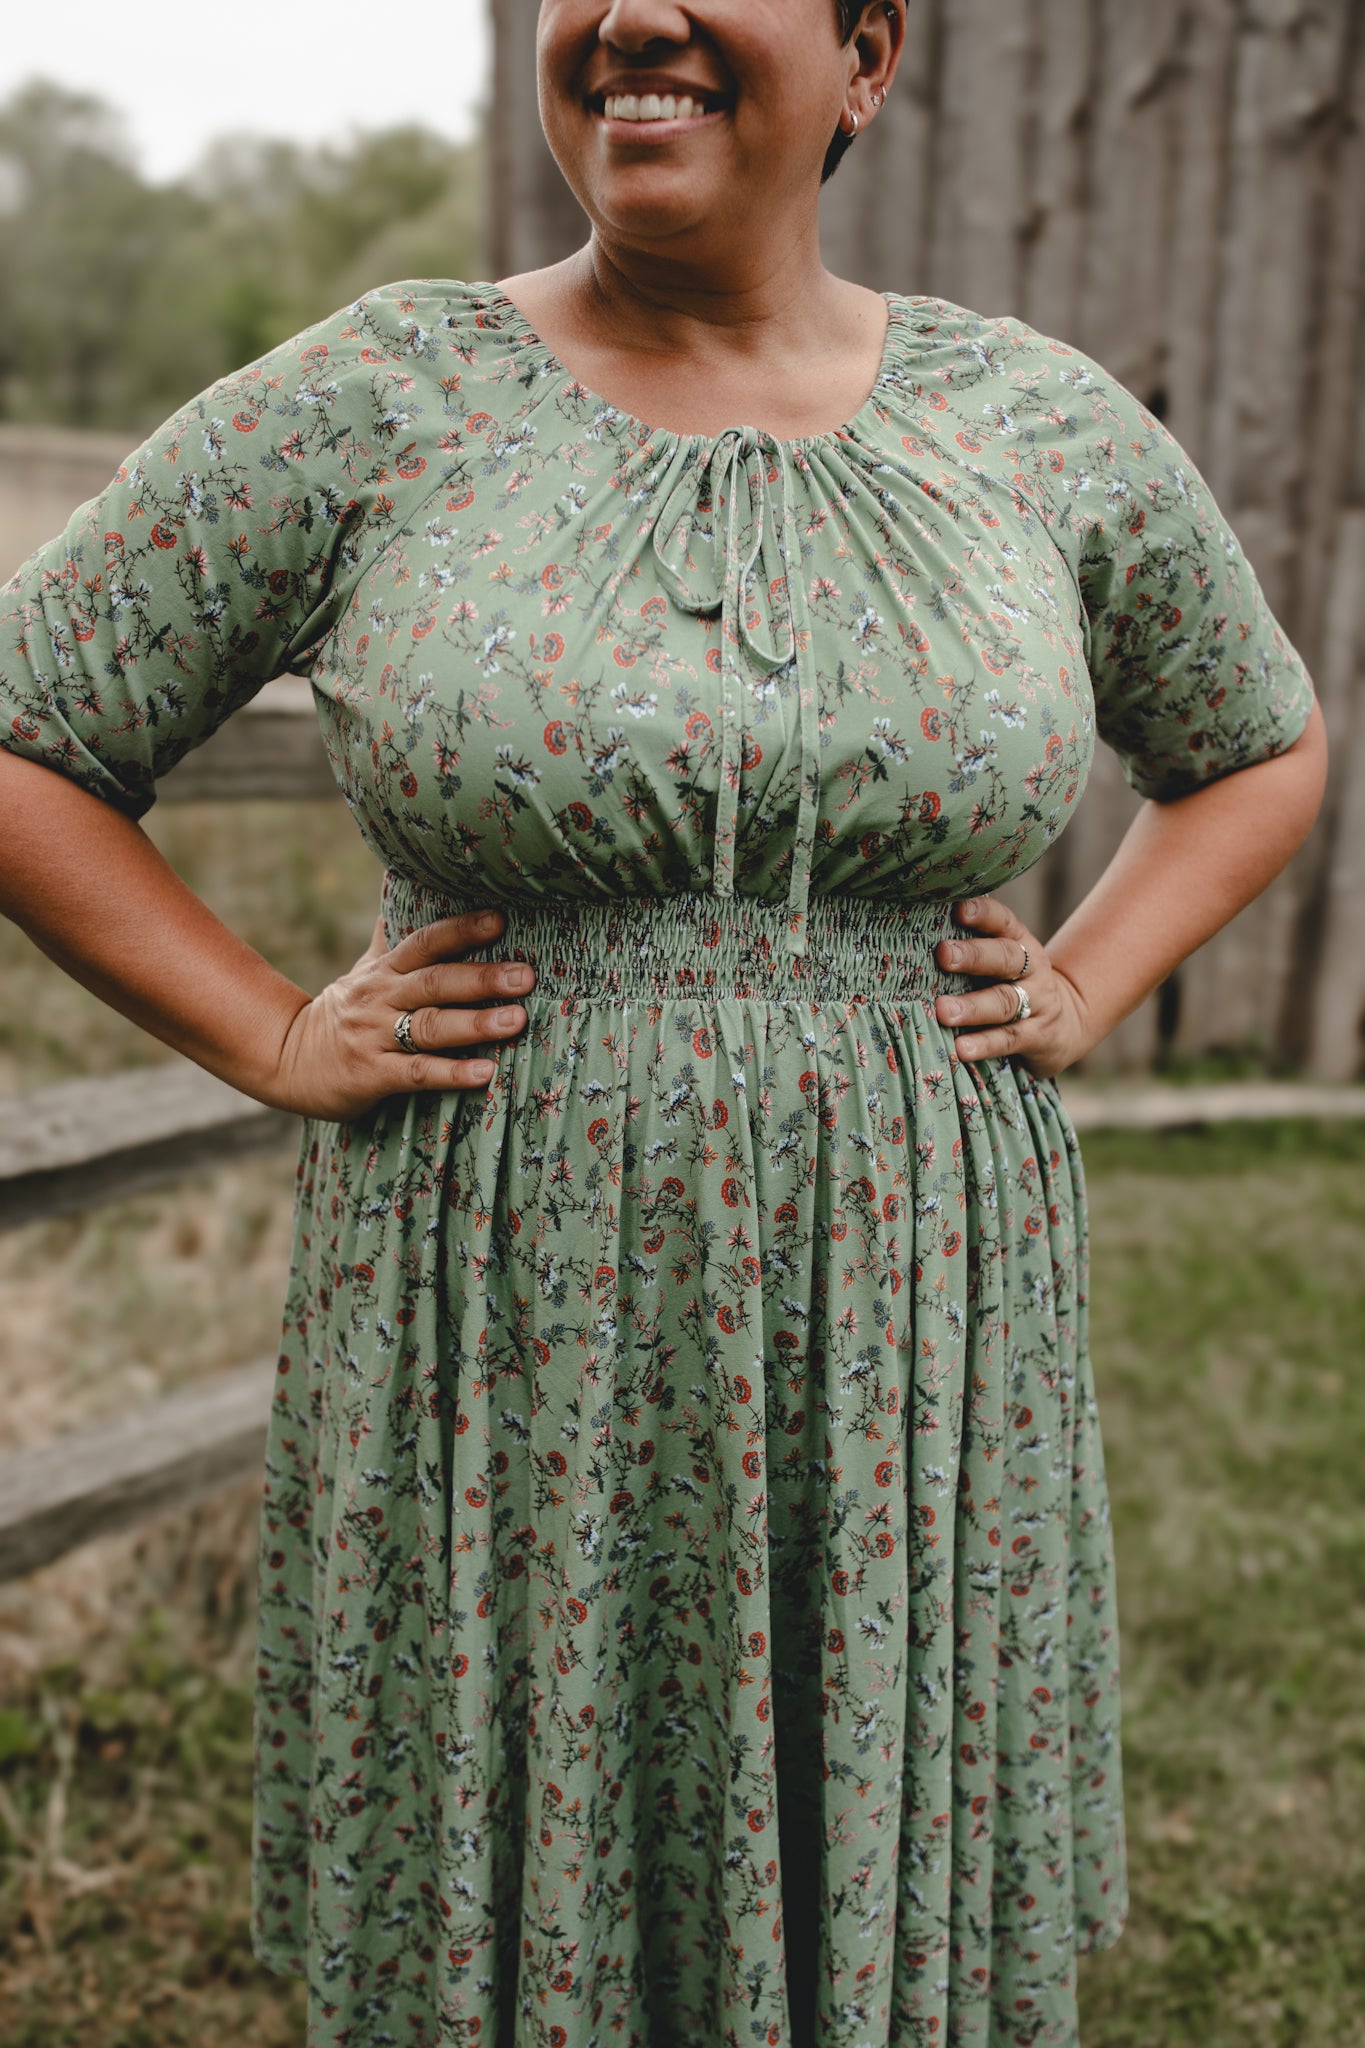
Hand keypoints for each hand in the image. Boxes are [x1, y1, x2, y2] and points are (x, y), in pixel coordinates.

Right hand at [269, 907, 532, 1118]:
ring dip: (475, 1024)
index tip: (500, 919)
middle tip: (524, 976)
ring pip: (429, 1026)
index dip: (461, 930)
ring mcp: (376, 1036)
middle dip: (481, 978)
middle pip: (434, 983)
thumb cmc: (343, 1012)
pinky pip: (417, 1073)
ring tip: (516, 1020)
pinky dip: (451, 1073)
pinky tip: (485, 1073)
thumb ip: (389, 934)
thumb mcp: (363, 969)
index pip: (424, 943)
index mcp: (384, 970)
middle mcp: (381, 998)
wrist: (288, 1059)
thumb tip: (395, 875)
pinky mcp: (373, 1075)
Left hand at [934, 896, 1089, 1078]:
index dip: (983, 913)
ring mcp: (1038, 1003)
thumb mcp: (1001, 961)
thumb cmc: (1012, 984)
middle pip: (1005, 958)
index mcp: (1019, 942)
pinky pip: (1009, 1039)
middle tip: (943, 954)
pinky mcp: (1037, 1036)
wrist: (1066, 1023)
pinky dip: (985, 1044)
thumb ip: (970, 948)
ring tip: (943, 1011)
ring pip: (1005, 1001)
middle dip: (974, 955)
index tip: (958, 909)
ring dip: (973, 1006)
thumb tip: (913, 934)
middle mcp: (1031, 969)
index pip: (1003, 921)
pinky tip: (961, 1049)